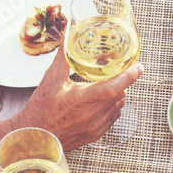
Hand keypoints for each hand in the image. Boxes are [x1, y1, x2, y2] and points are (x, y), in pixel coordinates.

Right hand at [17, 46, 143, 150]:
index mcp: (79, 100)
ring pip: (118, 105)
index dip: (128, 77)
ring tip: (108, 83)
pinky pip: (113, 117)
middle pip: (119, 94)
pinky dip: (113, 106)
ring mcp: (93, 127)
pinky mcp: (94, 136)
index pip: (111, 88)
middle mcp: (90, 115)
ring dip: (118, 93)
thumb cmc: (40, 110)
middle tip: (118, 69)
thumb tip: (70, 33)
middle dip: (121, 80)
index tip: (139, 67)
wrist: (33, 139)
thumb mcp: (51, 80)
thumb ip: (64, 56)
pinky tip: (103, 100)